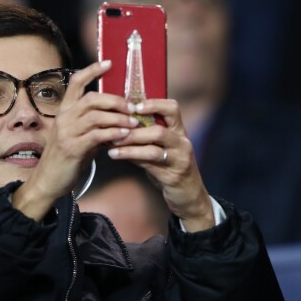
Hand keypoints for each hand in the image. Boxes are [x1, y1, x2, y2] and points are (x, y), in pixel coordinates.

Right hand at [12, 61, 134, 219]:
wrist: (48, 181)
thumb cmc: (65, 159)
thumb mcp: (78, 136)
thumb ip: (94, 125)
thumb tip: (117, 118)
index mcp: (64, 111)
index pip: (76, 82)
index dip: (92, 70)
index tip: (109, 63)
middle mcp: (63, 118)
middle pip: (92, 98)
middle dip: (115, 100)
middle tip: (132, 106)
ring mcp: (66, 133)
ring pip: (96, 116)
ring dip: (118, 117)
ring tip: (133, 122)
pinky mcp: (72, 148)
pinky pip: (97, 135)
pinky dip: (113, 133)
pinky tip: (124, 135)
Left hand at [107, 99, 214, 232]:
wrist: (188, 195)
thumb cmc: (170, 168)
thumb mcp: (160, 148)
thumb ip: (144, 136)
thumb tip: (117, 124)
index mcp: (179, 131)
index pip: (172, 108)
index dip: (154, 104)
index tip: (134, 107)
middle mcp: (182, 142)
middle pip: (159, 130)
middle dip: (133, 130)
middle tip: (113, 129)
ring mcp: (180, 159)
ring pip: (153, 148)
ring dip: (130, 145)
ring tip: (112, 145)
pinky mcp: (173, 175)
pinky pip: (150, 164)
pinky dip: (132, 157)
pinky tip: (117, 156)